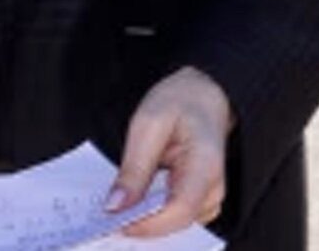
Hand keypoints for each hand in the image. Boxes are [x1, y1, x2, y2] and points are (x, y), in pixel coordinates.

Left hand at [109, 66, 232, 235]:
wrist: (202, 94)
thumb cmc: (180, 101)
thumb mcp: (148, 124)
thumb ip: (134, 168)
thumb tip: (115, 206)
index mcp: (205, 165)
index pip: (180, 210)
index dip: (146, 223)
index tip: (115, 220)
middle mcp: (212, 188)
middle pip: (175, 223)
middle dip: (140, 223)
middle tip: (106, 215)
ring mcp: (208, 196)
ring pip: (172, 224)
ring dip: (144, 219)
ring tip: (119, 203)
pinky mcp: (198, 199)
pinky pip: (172, 216)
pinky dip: (151, 213)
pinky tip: (134, 200)